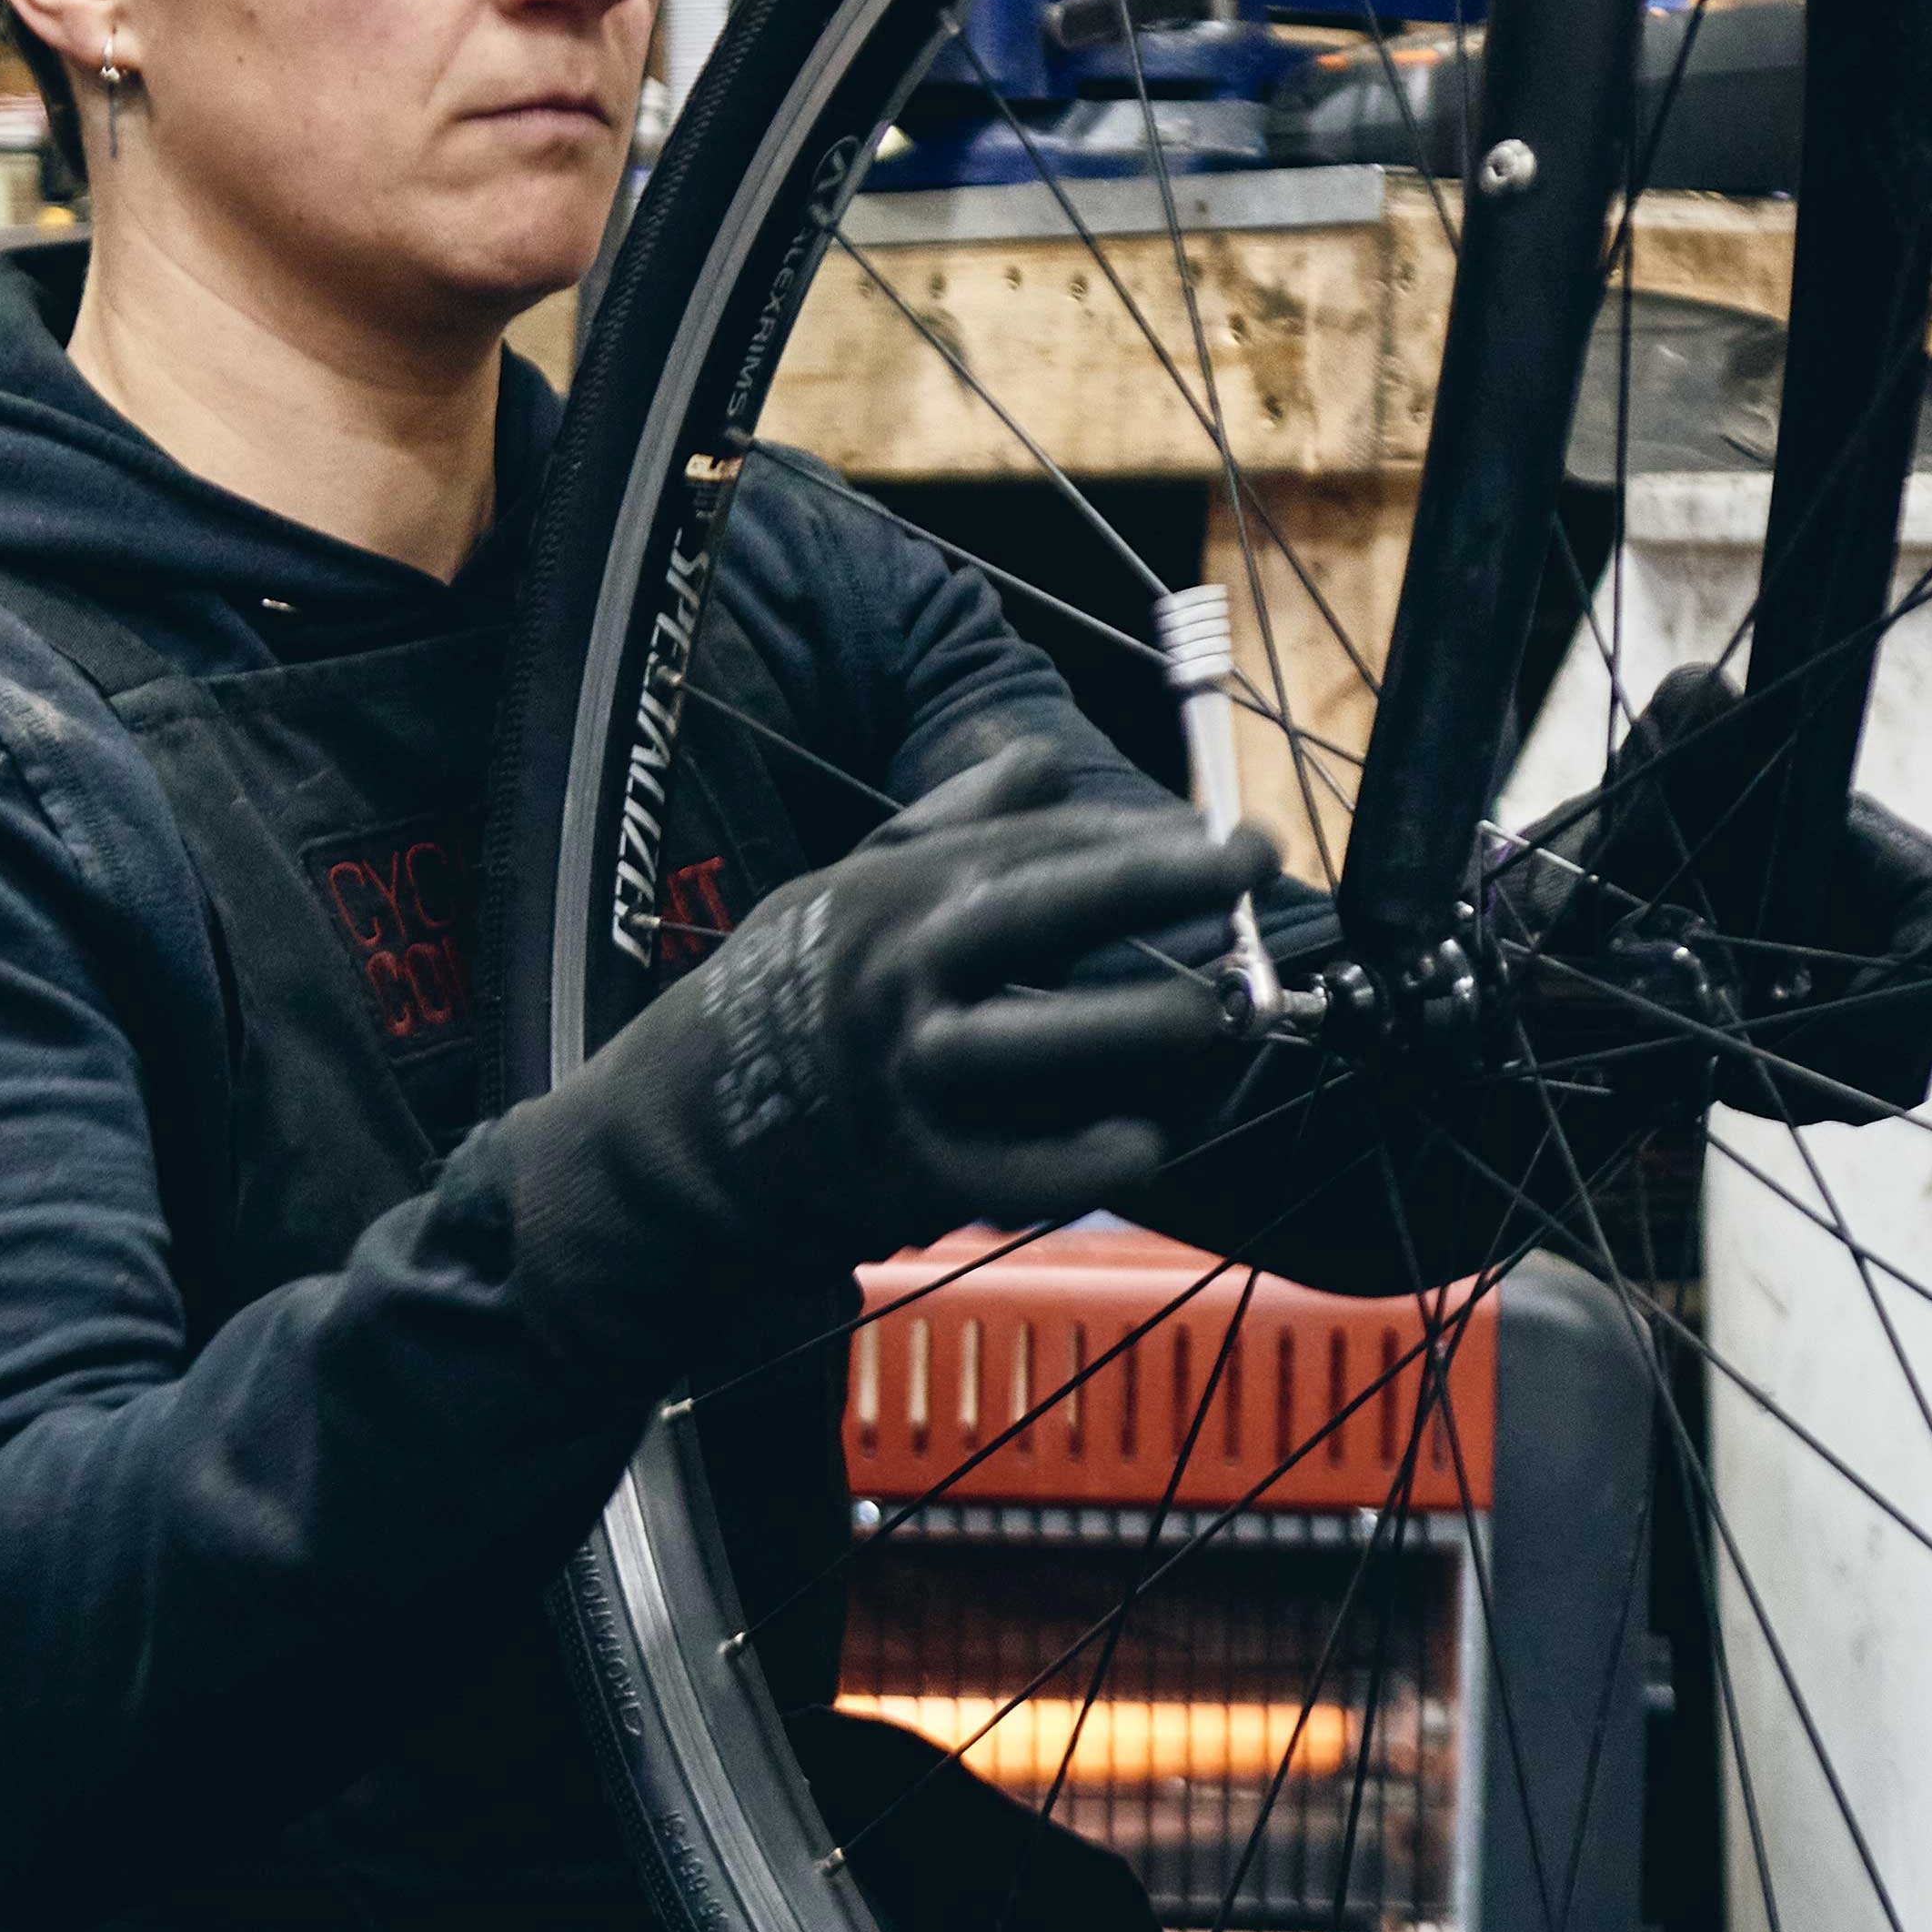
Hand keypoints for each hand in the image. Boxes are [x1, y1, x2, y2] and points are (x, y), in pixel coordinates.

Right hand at [500, 741, 1272, 1377]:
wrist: (677, 1140)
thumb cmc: (777, 996)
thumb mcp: (839, 885)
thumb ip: (948, 825)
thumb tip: (1041, 758)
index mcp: (894, 896)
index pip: (1036, 849)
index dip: (1140, 836)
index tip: (1226, 834)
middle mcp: (903, 974)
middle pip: (1049, 914)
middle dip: (1162, 886)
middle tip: (1255, 871)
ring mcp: (909, 1076)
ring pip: (1046, 1040)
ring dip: (1146, 1023)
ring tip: (1227, 1010)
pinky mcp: (912, 1174)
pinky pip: (1021, 1169)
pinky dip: (1089, 1156)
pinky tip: (1151, 1138)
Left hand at [1497, 665, 1931, 1122]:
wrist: (1635, 884)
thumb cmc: (1670, 813)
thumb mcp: (1671, 761)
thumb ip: (1689, 723)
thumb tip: (1712, 693)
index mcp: (1899, 865)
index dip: (1904, 980)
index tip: (1812, 1009)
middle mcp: (1912, 941)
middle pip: (1925, 1026)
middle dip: (1830, 1047)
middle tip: (1734, 1041)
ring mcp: (1887, 1005)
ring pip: (1886, 1079)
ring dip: (1800, 1079)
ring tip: (1713, 1049)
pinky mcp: (1848, 1053)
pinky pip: (1843, 1101)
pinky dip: (1781, 1094)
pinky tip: (1715, 1062)